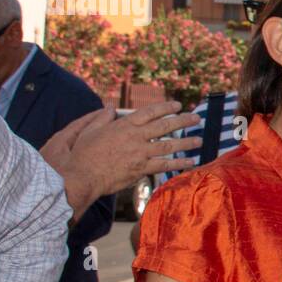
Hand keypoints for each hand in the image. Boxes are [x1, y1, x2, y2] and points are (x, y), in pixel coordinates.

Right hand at [43, 101, 202, 199]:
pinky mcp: (141, 169)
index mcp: (124, 125)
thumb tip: (110, 107)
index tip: (177, 105)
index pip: (150, 112)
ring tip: (199, 140)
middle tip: (196, 118)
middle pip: (165, 126)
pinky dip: (178, 164)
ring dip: (186, 143)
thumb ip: (102, 117)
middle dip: (183, 121)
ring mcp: (140, 153)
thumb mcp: (90, 130)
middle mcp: (135, 137)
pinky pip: (164, 165)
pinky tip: (190, 162)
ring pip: (168, 145)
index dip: (166, 107)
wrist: (82, 175)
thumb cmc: (83, 153)